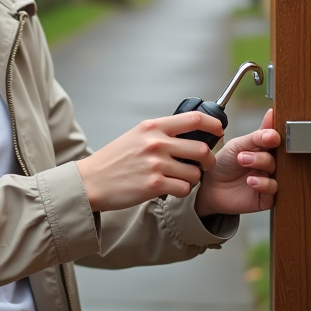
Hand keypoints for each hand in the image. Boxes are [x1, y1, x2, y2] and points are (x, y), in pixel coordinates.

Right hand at [75, 112, 222, 211]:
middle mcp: (156, 143)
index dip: (213, 125)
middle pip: (202, 149)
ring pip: (195, 173)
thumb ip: (161, 132)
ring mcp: (155, 164)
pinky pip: (184, 189)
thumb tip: (191, 133)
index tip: (219, 131)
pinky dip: (182, 191)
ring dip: (193, 179)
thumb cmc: (114, 159)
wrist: (91, 181)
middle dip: (208, 160)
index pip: (194, 119)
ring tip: (180, 179)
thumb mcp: (137, 135)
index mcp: (153, 127)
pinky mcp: (154, 185)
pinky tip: (170, 189)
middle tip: (204, 165)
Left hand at [194, 108, 279, 217]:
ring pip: (277, 171)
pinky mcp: (267, 197)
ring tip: (244, 163)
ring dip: (261, 165)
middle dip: (262, 153)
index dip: (274, 137)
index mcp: (263, 148)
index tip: (269, 136)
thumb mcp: (236, 146)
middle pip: (278, 155)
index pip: (275, 139)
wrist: (210, 187)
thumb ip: (255, 135)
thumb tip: (271, 114)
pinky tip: (250, 181)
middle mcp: (268, 163)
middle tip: (244, 154)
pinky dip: (263, 184)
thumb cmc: (224, 164)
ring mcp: (268, 179)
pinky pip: (273, 189)